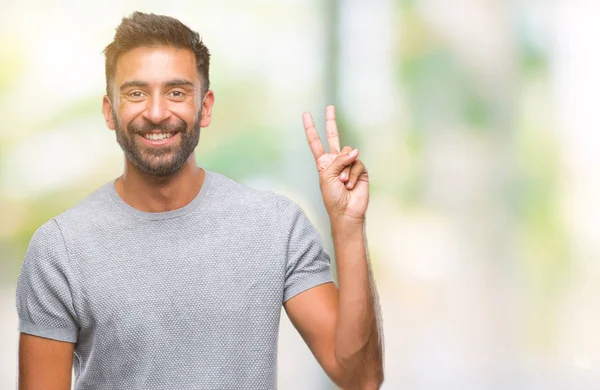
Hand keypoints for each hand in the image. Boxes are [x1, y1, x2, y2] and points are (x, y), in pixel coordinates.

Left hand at [302, 105, 368, 222]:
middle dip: (331, 122)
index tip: (306, 115)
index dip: (311, 129)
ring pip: (349, 153)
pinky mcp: (361, 169)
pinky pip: (357, 164)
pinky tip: (351, 185)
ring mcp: (349, 164)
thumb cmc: (332, 197)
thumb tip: (355, 151)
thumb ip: (338, 160)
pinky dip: (353, 174)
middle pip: (333, 137)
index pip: (315, 143)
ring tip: (343, 183)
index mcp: (323, 163)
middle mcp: (336, 161)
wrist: (346, 211)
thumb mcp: (327, 176)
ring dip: (345, 169)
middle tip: (330, 107)